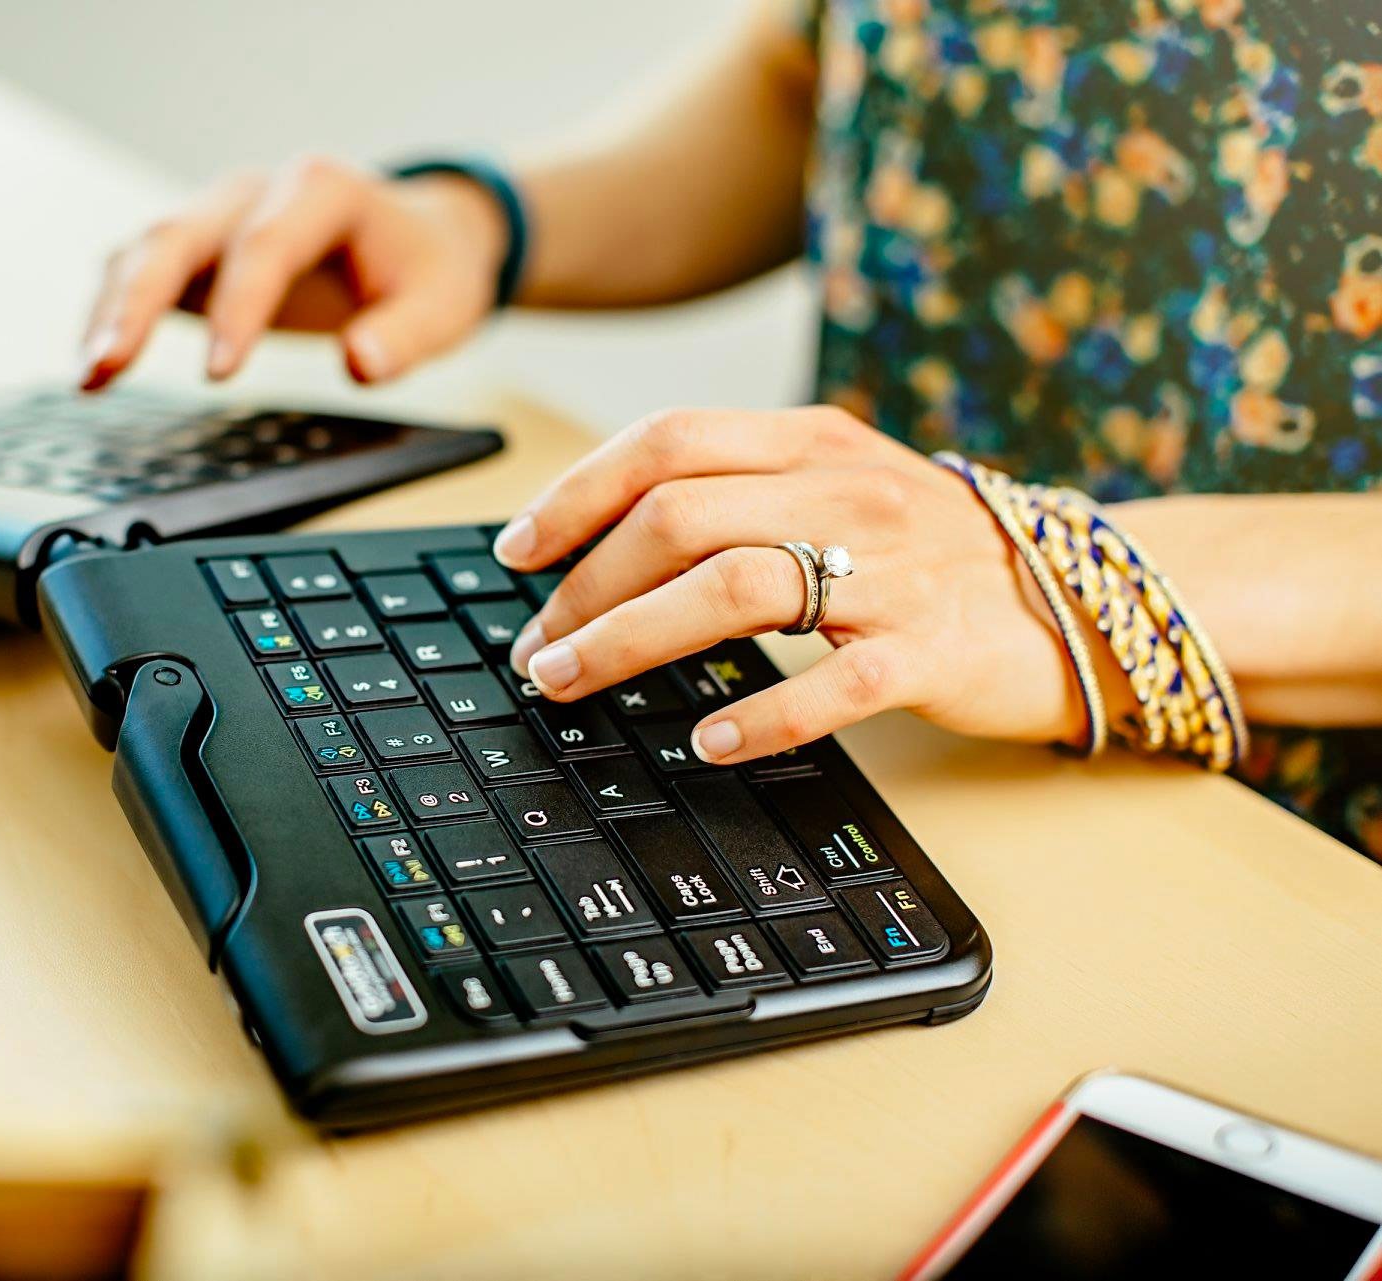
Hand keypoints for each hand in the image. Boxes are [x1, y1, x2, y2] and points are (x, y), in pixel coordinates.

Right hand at [78, 155, 505, 390]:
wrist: (417, 239)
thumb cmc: (426, 270)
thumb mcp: (442, 306)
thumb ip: (405, 336)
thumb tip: (361, 364)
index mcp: (322, 190)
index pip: (266, 246)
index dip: (237, 309)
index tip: (219, 374)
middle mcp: (257, 192)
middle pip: (180, 235)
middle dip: (138, 300)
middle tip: (109, 366)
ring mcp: (219, 215)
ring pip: (147, 249)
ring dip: (111, 310)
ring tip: (88, 376)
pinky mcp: (198, 247)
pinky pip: (141, 270)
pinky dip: (113, 313)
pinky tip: (93, 364)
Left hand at [495, 406, 1096, 762]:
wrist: (1082, 599)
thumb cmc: (929, 554)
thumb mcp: (833, 491)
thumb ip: (735, 497)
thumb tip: (598, 545)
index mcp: (811, 441)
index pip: (666, 442)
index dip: (576, 494)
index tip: (517, 552)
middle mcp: (846, 490)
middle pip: (677, 518)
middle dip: (582, 586)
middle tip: (536, 649)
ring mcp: (893, 570)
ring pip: (732, 589)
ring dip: (629, 640)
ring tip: (570, 682)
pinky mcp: (931, 651)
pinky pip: (833, 682)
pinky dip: (759, 713)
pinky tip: (704, 743)